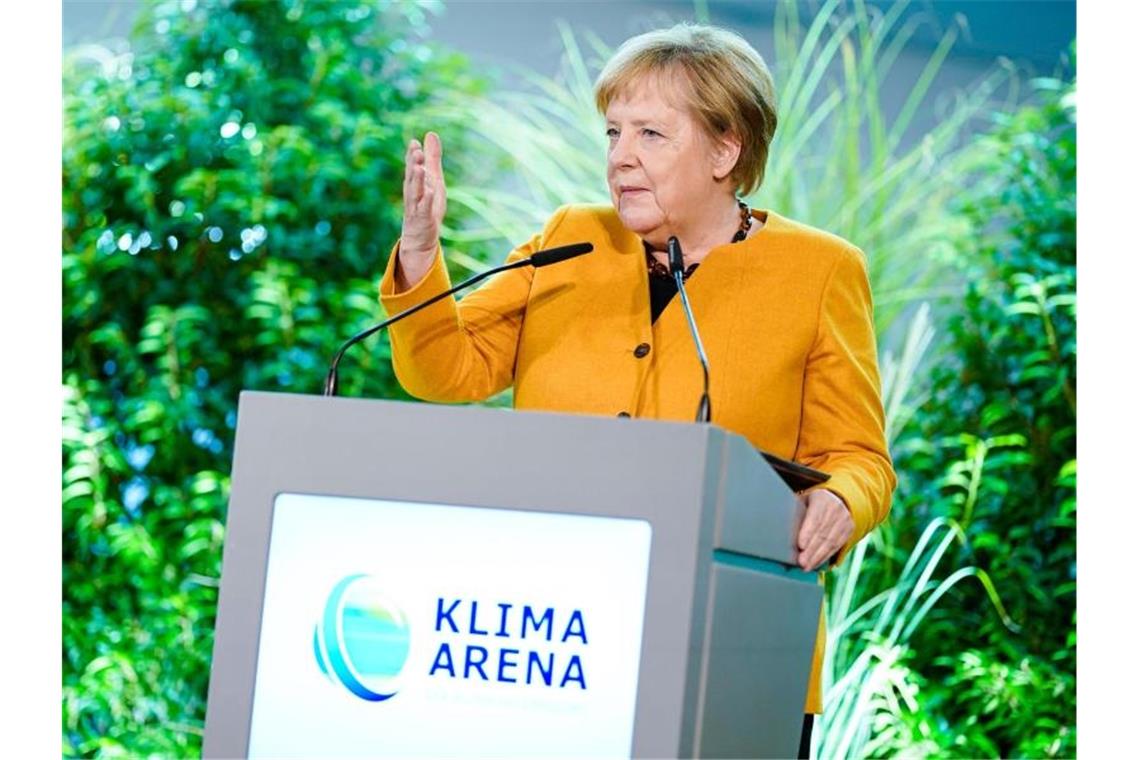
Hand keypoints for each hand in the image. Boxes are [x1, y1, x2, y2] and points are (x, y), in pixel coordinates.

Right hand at [398, 131, 446, 288]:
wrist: (420, 238)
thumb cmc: (427, 205)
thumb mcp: (433, 178)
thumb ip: (432, 157)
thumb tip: (430, 133)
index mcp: (415, 182)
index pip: (412, 166)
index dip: (412, 155)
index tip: (414, 142)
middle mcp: (413, 193)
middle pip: (412, 176)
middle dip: (413, 164)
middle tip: (416, 150)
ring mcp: (416, 206)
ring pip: (415, 191)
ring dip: (417, 179)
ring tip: (419, 167)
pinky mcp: (423, 219)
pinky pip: (424, 208)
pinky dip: (427, 200)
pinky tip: (430, 192)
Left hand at [796, 489, 853, 570]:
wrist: (839, 498)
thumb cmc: (814, 502)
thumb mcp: (805, 500)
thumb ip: (796, 511)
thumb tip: (781, 528)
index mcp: (822, 500)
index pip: (815, 518)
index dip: (807, 533)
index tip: (800, 545)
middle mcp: (836, 509)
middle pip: (822, 533)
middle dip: (811, 550)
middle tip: (801, 562)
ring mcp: (844, 520)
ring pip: (830, 542)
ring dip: (817, 557)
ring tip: (806, 567)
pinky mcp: (849, 530)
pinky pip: (836, 546)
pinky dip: (825, 556)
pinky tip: (816, 563)